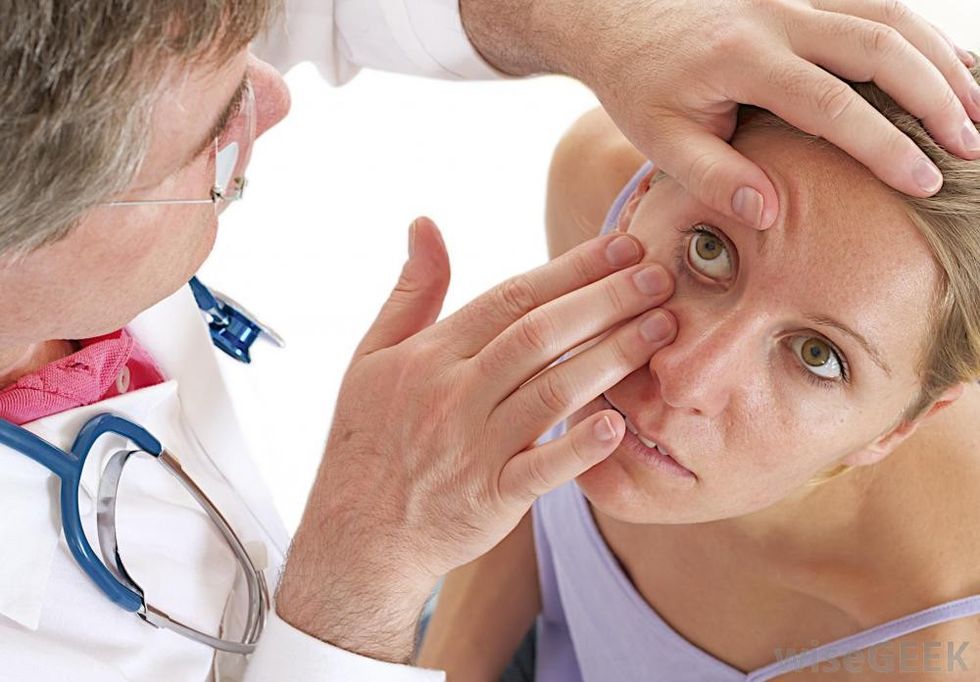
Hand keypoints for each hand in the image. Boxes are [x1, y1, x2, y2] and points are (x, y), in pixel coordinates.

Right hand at [277, 218, 675, 662]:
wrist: (359, 531)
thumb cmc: (369, 438)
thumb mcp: (373, 356)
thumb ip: (410, 291)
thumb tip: (424, 223)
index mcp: (430, 355)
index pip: (511, 298)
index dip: (571, 268)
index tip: (621, 246)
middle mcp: (453, 395)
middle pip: (539, 335)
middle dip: (605, 301)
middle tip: (659, 278)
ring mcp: (473, 448)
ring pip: (551, 392)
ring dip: (611, 357)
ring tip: (661, 330)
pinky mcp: (491, 498)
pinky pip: (541, 470)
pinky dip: (579, 448)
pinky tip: (619, 424)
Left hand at [462, 0, 979, 228]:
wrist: (620, 22)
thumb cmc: (640, 87)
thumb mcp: (659, 139)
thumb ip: (712, 176)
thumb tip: (772, 214)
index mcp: (742, 58)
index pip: (830, 104)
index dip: (884, 144)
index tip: (927, 181)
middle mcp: (777, 16)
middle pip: (880, 46)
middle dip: (936, 96)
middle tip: (972, 148)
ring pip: (889, 17)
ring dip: (940, 60)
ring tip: (978, 112)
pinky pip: (875, 5)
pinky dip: (919, 36)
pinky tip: (949, 68)